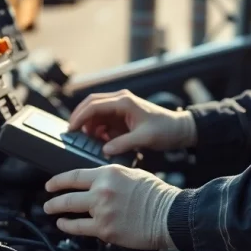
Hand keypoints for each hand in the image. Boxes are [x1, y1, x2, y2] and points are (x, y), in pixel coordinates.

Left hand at [44, 165, 180, 249]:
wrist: (168, 214)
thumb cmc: (155, 194)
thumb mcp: (131, 174)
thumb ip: (110, 178)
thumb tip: (96, 183)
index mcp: (108, 173)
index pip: (75, 175)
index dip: (58, 180)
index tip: (50, 184)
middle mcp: (102, 190)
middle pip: (68, 194)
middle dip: (54, 198)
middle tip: (47, 200)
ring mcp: (102, 210)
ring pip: (70, 210)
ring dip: (57, 211)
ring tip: (51, 212)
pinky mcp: (105, 229)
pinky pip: (79, 228)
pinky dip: (68, 226)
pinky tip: (64, 225)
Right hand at [68, 89, 196, 155]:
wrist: (179, 129)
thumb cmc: (165, 130)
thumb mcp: (144, 138)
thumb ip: (123, 144)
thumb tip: (104, 150)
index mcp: (124, 102)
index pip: (94, 105)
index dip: (80, 117)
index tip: (71, 129)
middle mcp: (120, 100)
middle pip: (91, 104)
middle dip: (79, 117)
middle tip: (71, 133)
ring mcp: (121, 106)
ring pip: (96, 111)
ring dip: (89, 124)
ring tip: (88, 140)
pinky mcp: (122, 115)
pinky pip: (104, 119)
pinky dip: (98, 129)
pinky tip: (101, 140)